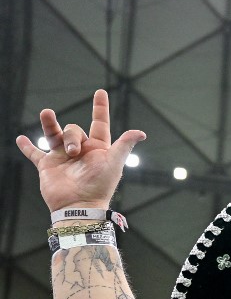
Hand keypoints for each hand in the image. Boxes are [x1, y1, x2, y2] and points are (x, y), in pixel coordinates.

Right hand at [16, 90, 145, 212]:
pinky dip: (27, 146)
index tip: (100, 93)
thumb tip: (141, 133)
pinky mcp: (47, 166)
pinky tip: (21, 138)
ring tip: (47, 113)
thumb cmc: (99, 185)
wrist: (78, 205)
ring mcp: (62, 157)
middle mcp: (80, 151)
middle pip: (73, 129)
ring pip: (54, 134)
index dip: (100, 108)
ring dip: (49, 124)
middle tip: (73, 153)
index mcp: (98, 148)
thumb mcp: (114, 162)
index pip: (99, 123)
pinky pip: (35, 153)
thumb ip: (124, 145)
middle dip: (72, 136)